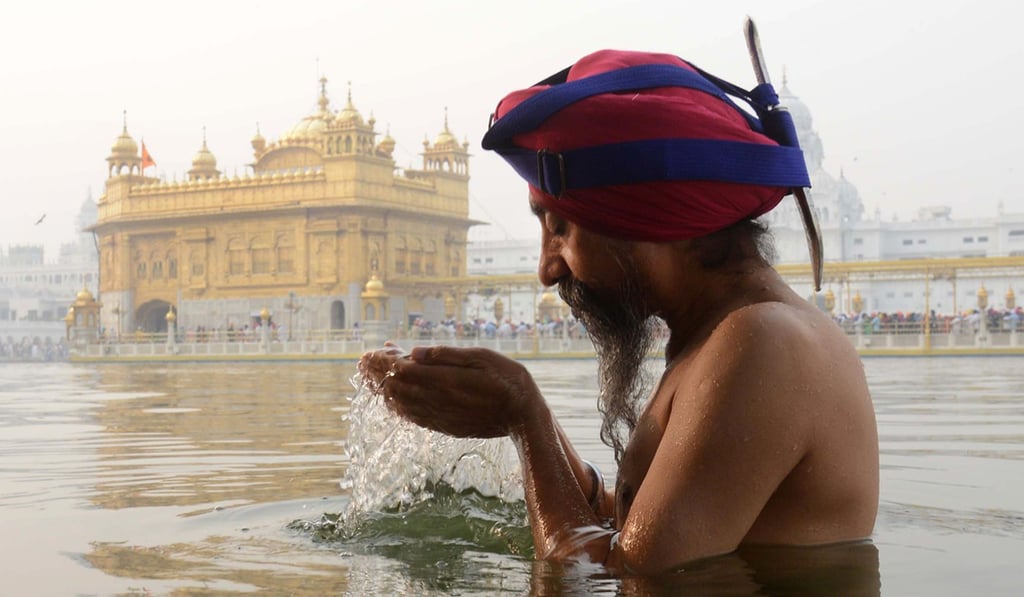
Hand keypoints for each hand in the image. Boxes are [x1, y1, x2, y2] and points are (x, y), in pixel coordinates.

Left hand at [358, 345, 542, 437]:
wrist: (523, 417)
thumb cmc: (508, 380)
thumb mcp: (482, 356)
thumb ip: (446, 354)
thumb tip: (414, 352)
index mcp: (445, 381)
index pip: (401, 370)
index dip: (382, 361)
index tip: (369, 352)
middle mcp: (437, 401)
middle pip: (395, 388)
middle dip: (376, 374)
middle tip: (362, 361)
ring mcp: (439, 417)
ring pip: (400, 405)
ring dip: (382, 390)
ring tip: (370, 376)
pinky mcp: (444, 426)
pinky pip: (412, 417)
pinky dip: (396, 406)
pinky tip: (392, 398)